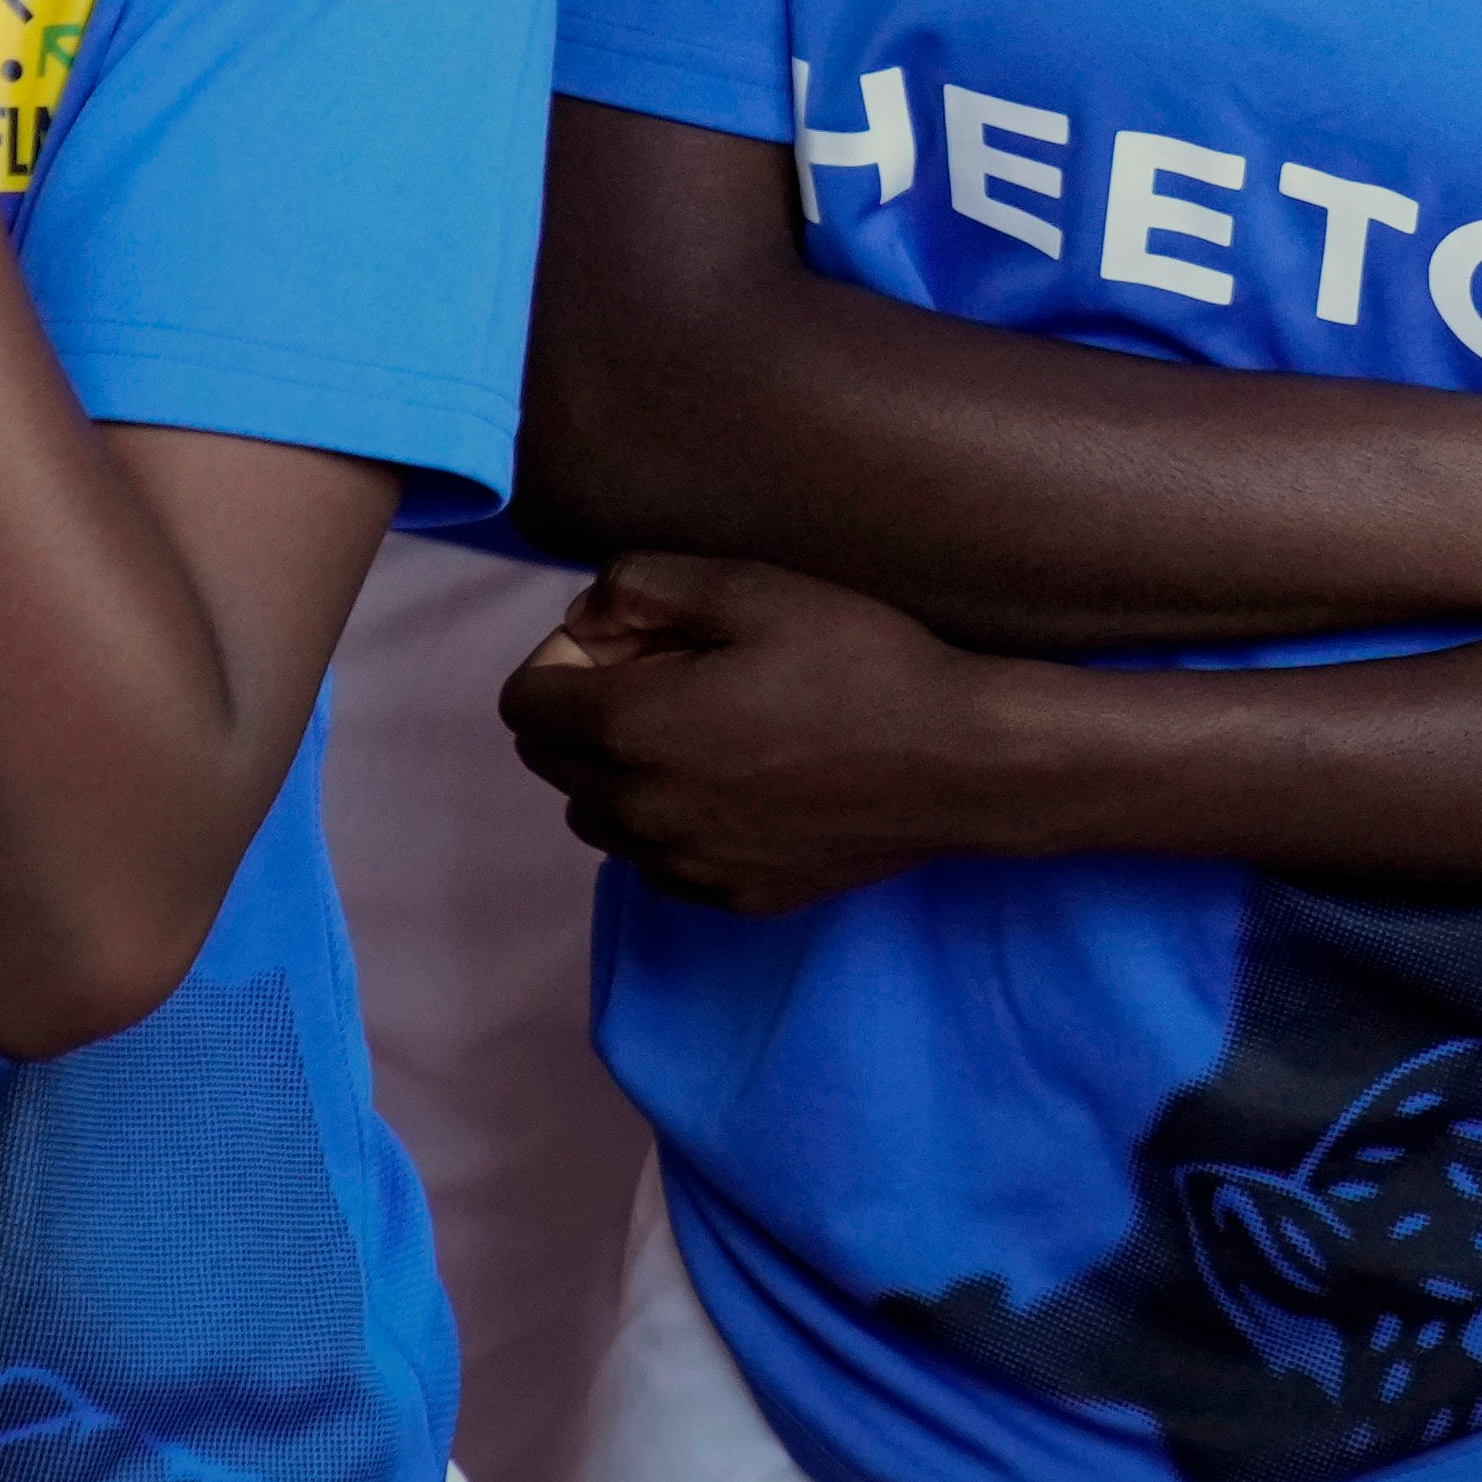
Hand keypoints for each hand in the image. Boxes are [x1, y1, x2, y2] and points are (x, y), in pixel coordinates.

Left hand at [504, 552, 1036, 910]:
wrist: (959, 761)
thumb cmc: (861, 663)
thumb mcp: (751, 587)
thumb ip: (641, 584)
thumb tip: (586, 611)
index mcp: (630, 729)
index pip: (523, 705)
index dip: (564, 658)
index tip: (630, 640)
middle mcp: (638, 810)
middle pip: (552, 764)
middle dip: (586, 712)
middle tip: (671, 676)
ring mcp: (683, 864)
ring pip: (601, 819)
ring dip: (623, 772)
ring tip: (706, 732)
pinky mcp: (730, 896)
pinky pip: (659, 860)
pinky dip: (672, 821)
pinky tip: (742, 783)